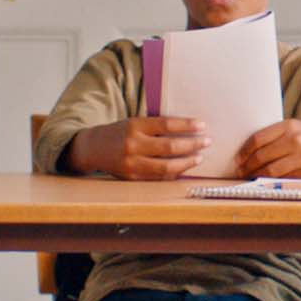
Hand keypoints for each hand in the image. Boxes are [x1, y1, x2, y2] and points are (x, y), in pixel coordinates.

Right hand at [66, 117, 209, 179]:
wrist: (94, 148)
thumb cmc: (120, 133)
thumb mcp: (134, 123)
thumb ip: (156, 127)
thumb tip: (188, 130)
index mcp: (134, 125)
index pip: (166, 124)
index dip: (187, 125)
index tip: (202, 125)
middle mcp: (132, 144)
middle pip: (169, 146)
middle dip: (192, 144)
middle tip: (207, 142)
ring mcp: (132, 163)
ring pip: (166, 166)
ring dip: (187, 162)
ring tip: (199, 157)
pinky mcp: (132, 178)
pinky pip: (159, 177)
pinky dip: (174, 173)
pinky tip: (184, 168)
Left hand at [234, 119, 300, 178]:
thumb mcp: (296, 127)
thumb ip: (276, 136)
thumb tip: (249, 152)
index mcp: (289, 126)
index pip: (258, 139)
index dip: (244, 151)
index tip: (237, 159)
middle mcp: (296, 140)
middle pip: (262, 156)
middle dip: (247, 166)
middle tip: (240, 171)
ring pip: (271, 170)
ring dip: (257, 176)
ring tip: (250, 178)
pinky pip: (285, 179)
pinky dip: (273, 182)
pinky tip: (266, 182)